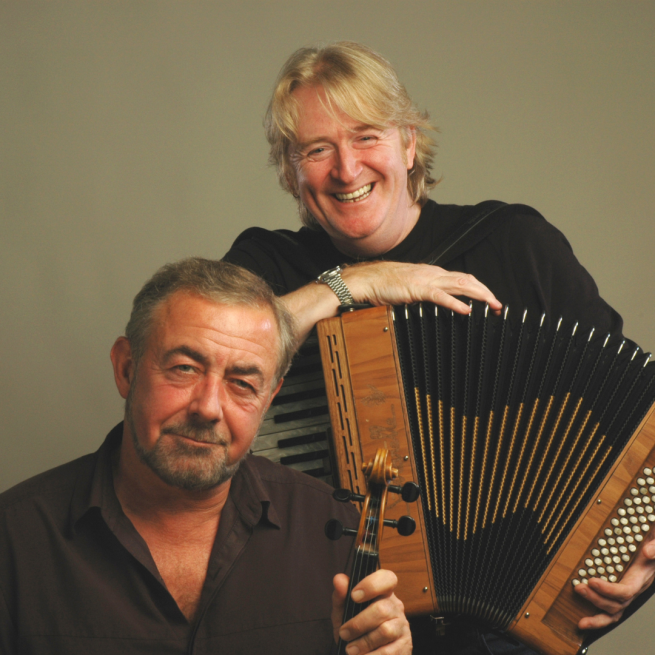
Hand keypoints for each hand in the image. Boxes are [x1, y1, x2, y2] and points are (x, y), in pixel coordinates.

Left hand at [331, 569, 411, 654]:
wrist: (364, 654)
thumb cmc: (354, 630)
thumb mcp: (343, 613)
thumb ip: (341, 597)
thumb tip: (338, 579)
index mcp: (383, 592)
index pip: (387, 578)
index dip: (372, 584)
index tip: (354, 596)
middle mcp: (396, 606)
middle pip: (382, 609)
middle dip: (358, 624)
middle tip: (344, 633)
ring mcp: (402, 627)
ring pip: (385, 631)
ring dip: (364, 642)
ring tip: (350, 650)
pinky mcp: (405, 646)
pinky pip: (389, 652)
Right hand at [342, 261, 501, 316]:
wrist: (368, 279)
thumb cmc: (386, 283)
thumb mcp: (412, 287)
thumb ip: (426, 292)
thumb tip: (439, 302)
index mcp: (433, 273)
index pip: (463, 278)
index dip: (480, 288)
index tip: (491, 300)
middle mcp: (434, 274)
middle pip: (467, 280)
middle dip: (486, 292)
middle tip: (499, 305)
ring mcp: (426, 280)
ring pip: (460, 285)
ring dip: (479, 295)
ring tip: (492, 305)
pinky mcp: (417, 289)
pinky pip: (440, 296)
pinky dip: (456, 303)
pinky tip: (466, 310)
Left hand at [575, 534, 654, 629]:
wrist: (648, 547)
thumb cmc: (650, 544)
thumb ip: (654, 546)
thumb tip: (647, 551)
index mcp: (641, 577)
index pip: (626, 591)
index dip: (609, 589)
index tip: (592, 581)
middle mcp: (634, 588)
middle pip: (617, 604)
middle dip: (596, 599)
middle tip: (578, 588)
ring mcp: (626, 592)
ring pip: (614, 612)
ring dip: (595, 611)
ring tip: (579, 608)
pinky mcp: (618, 591)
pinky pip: (609, 608)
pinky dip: (597, 617)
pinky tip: (583, 619)